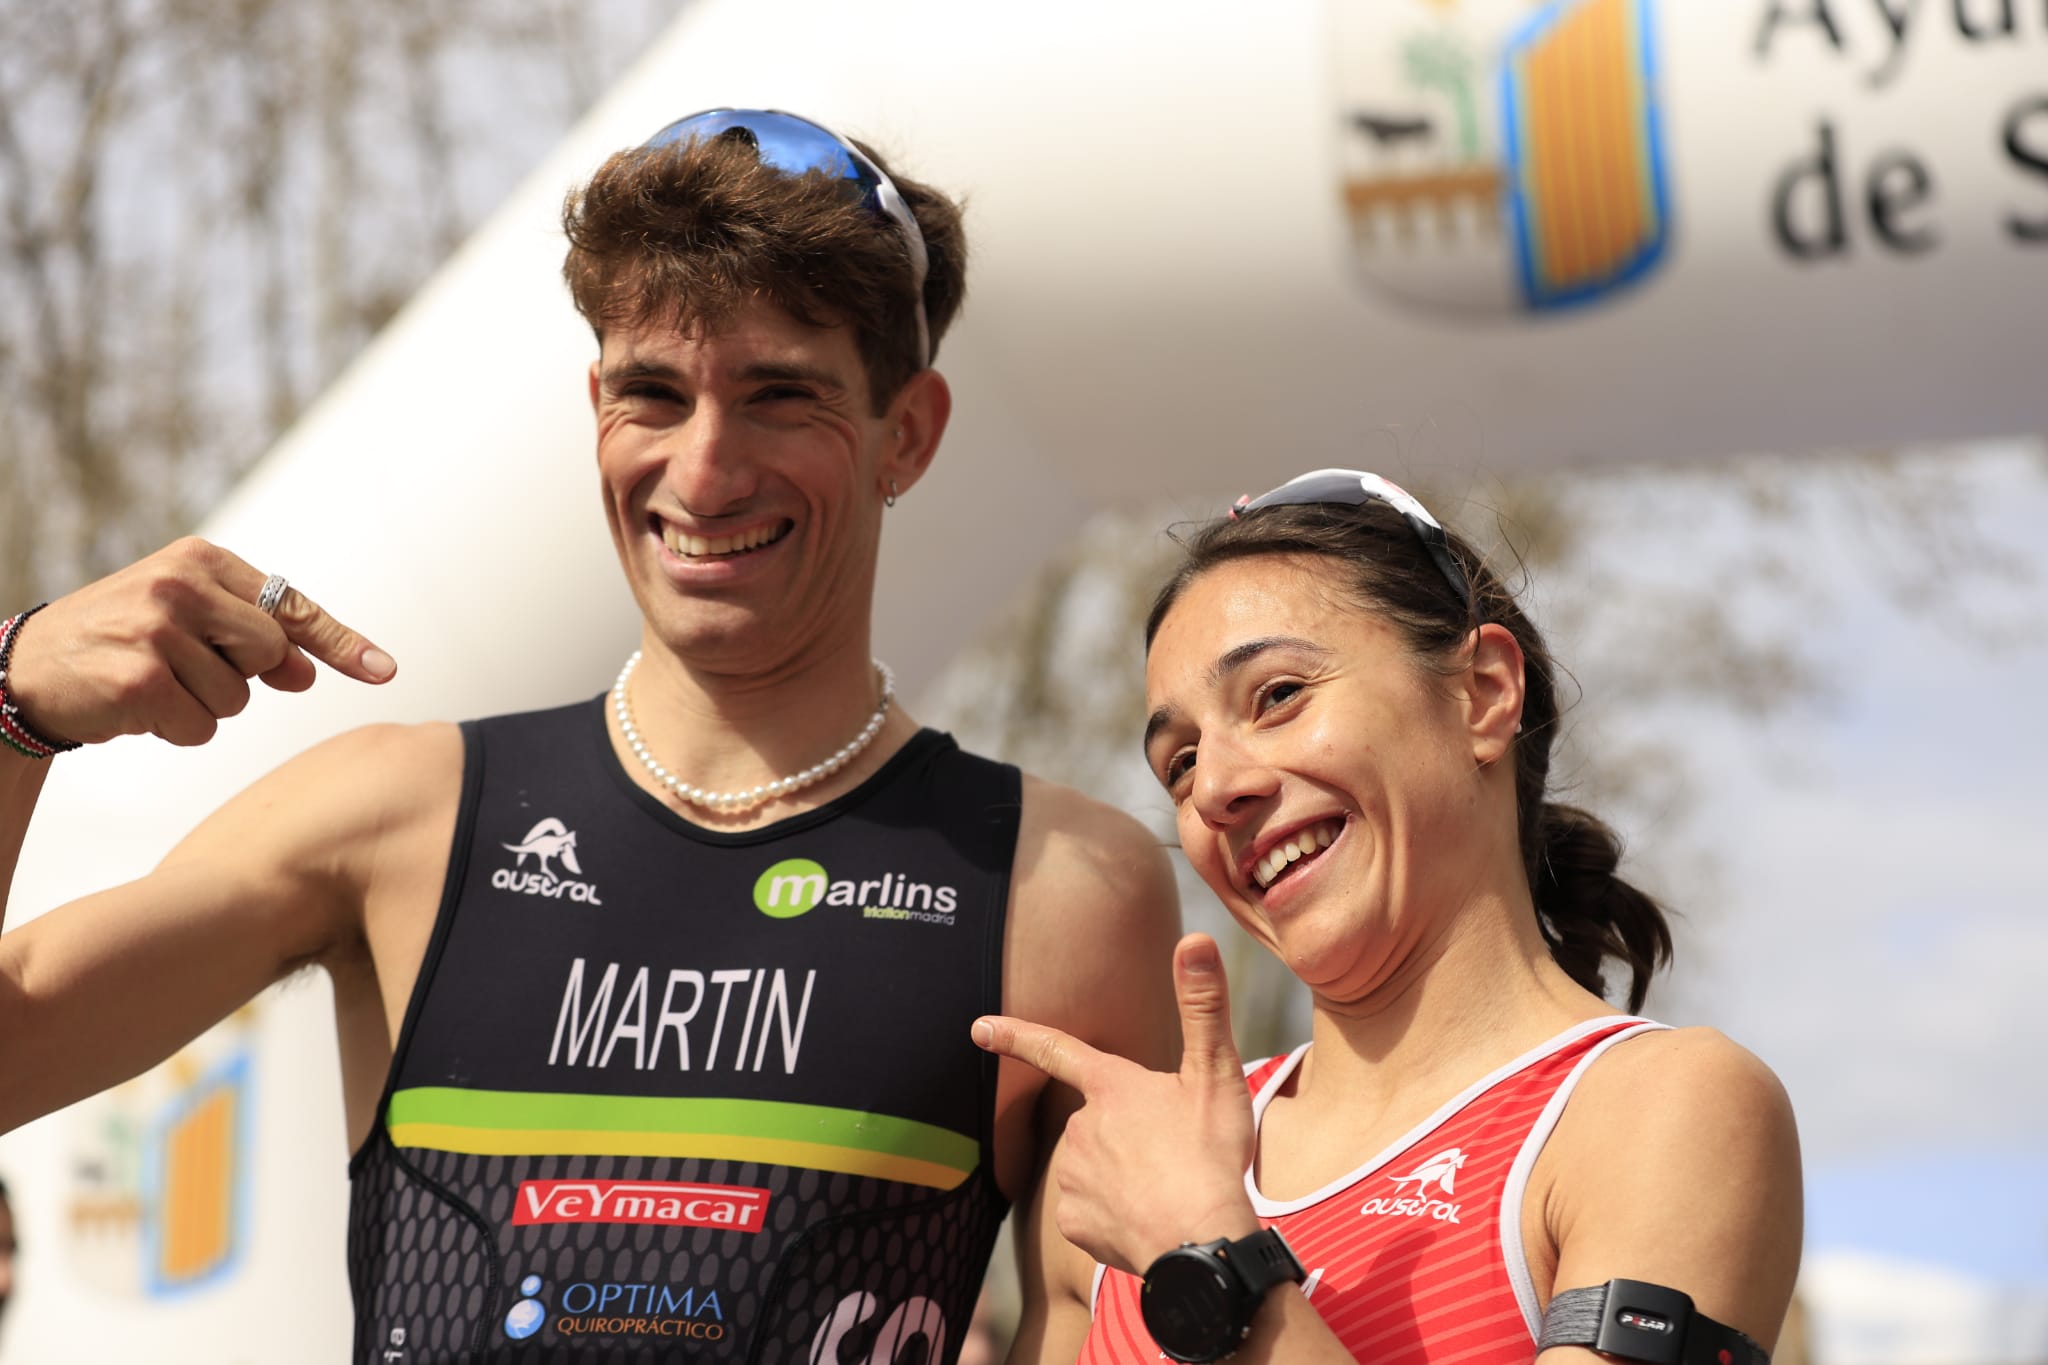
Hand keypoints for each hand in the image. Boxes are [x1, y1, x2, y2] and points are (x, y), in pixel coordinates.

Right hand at [5, 538, 394, 747]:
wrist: (28, 668)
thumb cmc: (119, 640)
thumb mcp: (187, 621)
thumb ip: (252, 638)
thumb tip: (307, 672)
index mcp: (198, 560)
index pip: (288, 606)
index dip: (339, 642)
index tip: (383, 670)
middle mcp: (179, 586)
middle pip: (270, 654)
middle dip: (240, 674)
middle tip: (185, 665)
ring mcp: (157, 631)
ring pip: (238, 699)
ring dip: (203, 705)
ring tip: (154, 681)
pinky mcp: (140, 680)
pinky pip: (202, 727)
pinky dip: (178, 729)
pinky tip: (138, 706)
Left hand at [974, 933, 1259, 1274]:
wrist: (1199, 1244)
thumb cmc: (1209, 1156)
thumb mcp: (1215, 1075)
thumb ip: (1203, 1005)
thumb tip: (1195, 938)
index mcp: (1111, 1087)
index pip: (1057, 1048)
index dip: (1018, 1034)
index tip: (979, 1027)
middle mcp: (1081, 1127)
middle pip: (1096, 1121)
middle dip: (1125, 1133)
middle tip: (1171, 1153)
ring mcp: (1071, 1176)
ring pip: (1092, 1166)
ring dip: (1121, 1174)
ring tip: (1163, 1188)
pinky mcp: (1072, 1221)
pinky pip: (1089, 1210)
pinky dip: (1114, 1214)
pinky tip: (1143, 1218)